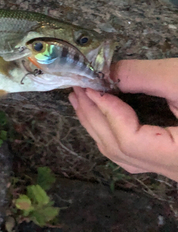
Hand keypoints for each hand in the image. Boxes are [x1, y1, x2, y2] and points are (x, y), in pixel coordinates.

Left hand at [68, 59, 177, 180]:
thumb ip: (140, 77)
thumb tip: (102, 73)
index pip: (129, 142)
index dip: (107, 113)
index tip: (92, 87)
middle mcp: (175, 171)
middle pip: (120, 149)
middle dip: (93, 116)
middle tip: (76, 89)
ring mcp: (172, 168)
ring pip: (124, 154)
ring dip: (98, 124)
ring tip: (80, 99)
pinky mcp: (171, 158)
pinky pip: (133, 152)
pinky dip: (113, 131)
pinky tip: (103, 112)